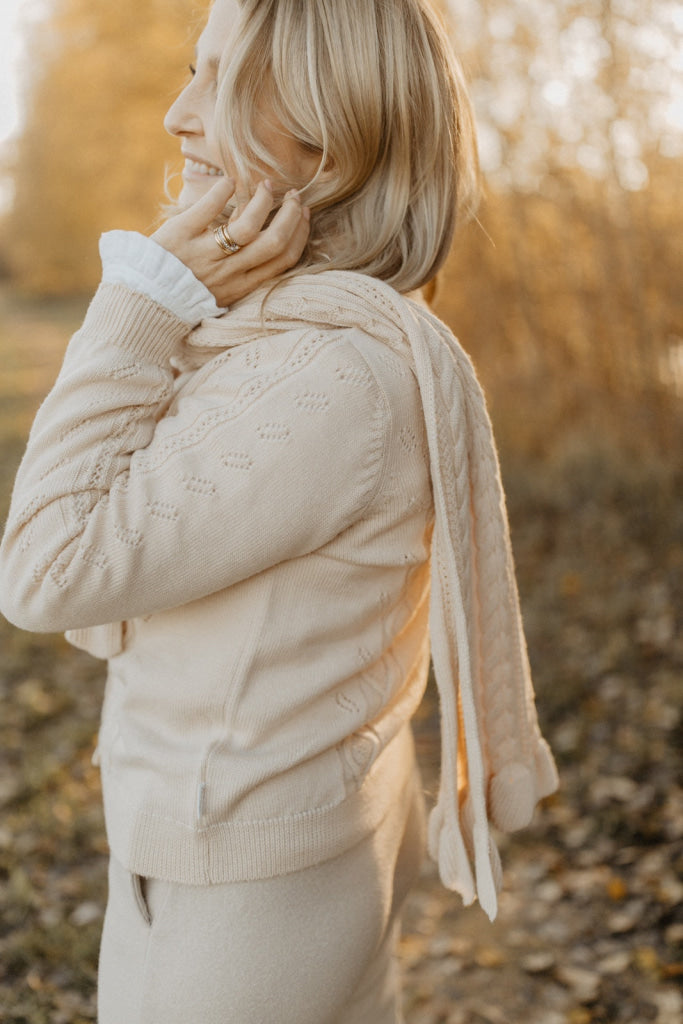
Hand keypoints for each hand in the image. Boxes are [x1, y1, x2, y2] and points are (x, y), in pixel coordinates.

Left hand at [151, 178, 309, 306]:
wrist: (145, 296)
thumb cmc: (188, 290)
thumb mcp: (223, 289)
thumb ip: (246, 268)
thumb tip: (271, 236)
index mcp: (241, 286)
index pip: (283, 260)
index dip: (299, 234)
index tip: (303, 213)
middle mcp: (227, 273)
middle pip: (273, 242)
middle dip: (289, 215)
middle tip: (292, 195)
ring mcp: (204, 256)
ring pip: (246, 227)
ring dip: (262, 201)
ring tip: (265, 185)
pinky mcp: (180, 237)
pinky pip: (207, 210)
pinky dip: (222, 191)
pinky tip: (229, 181)